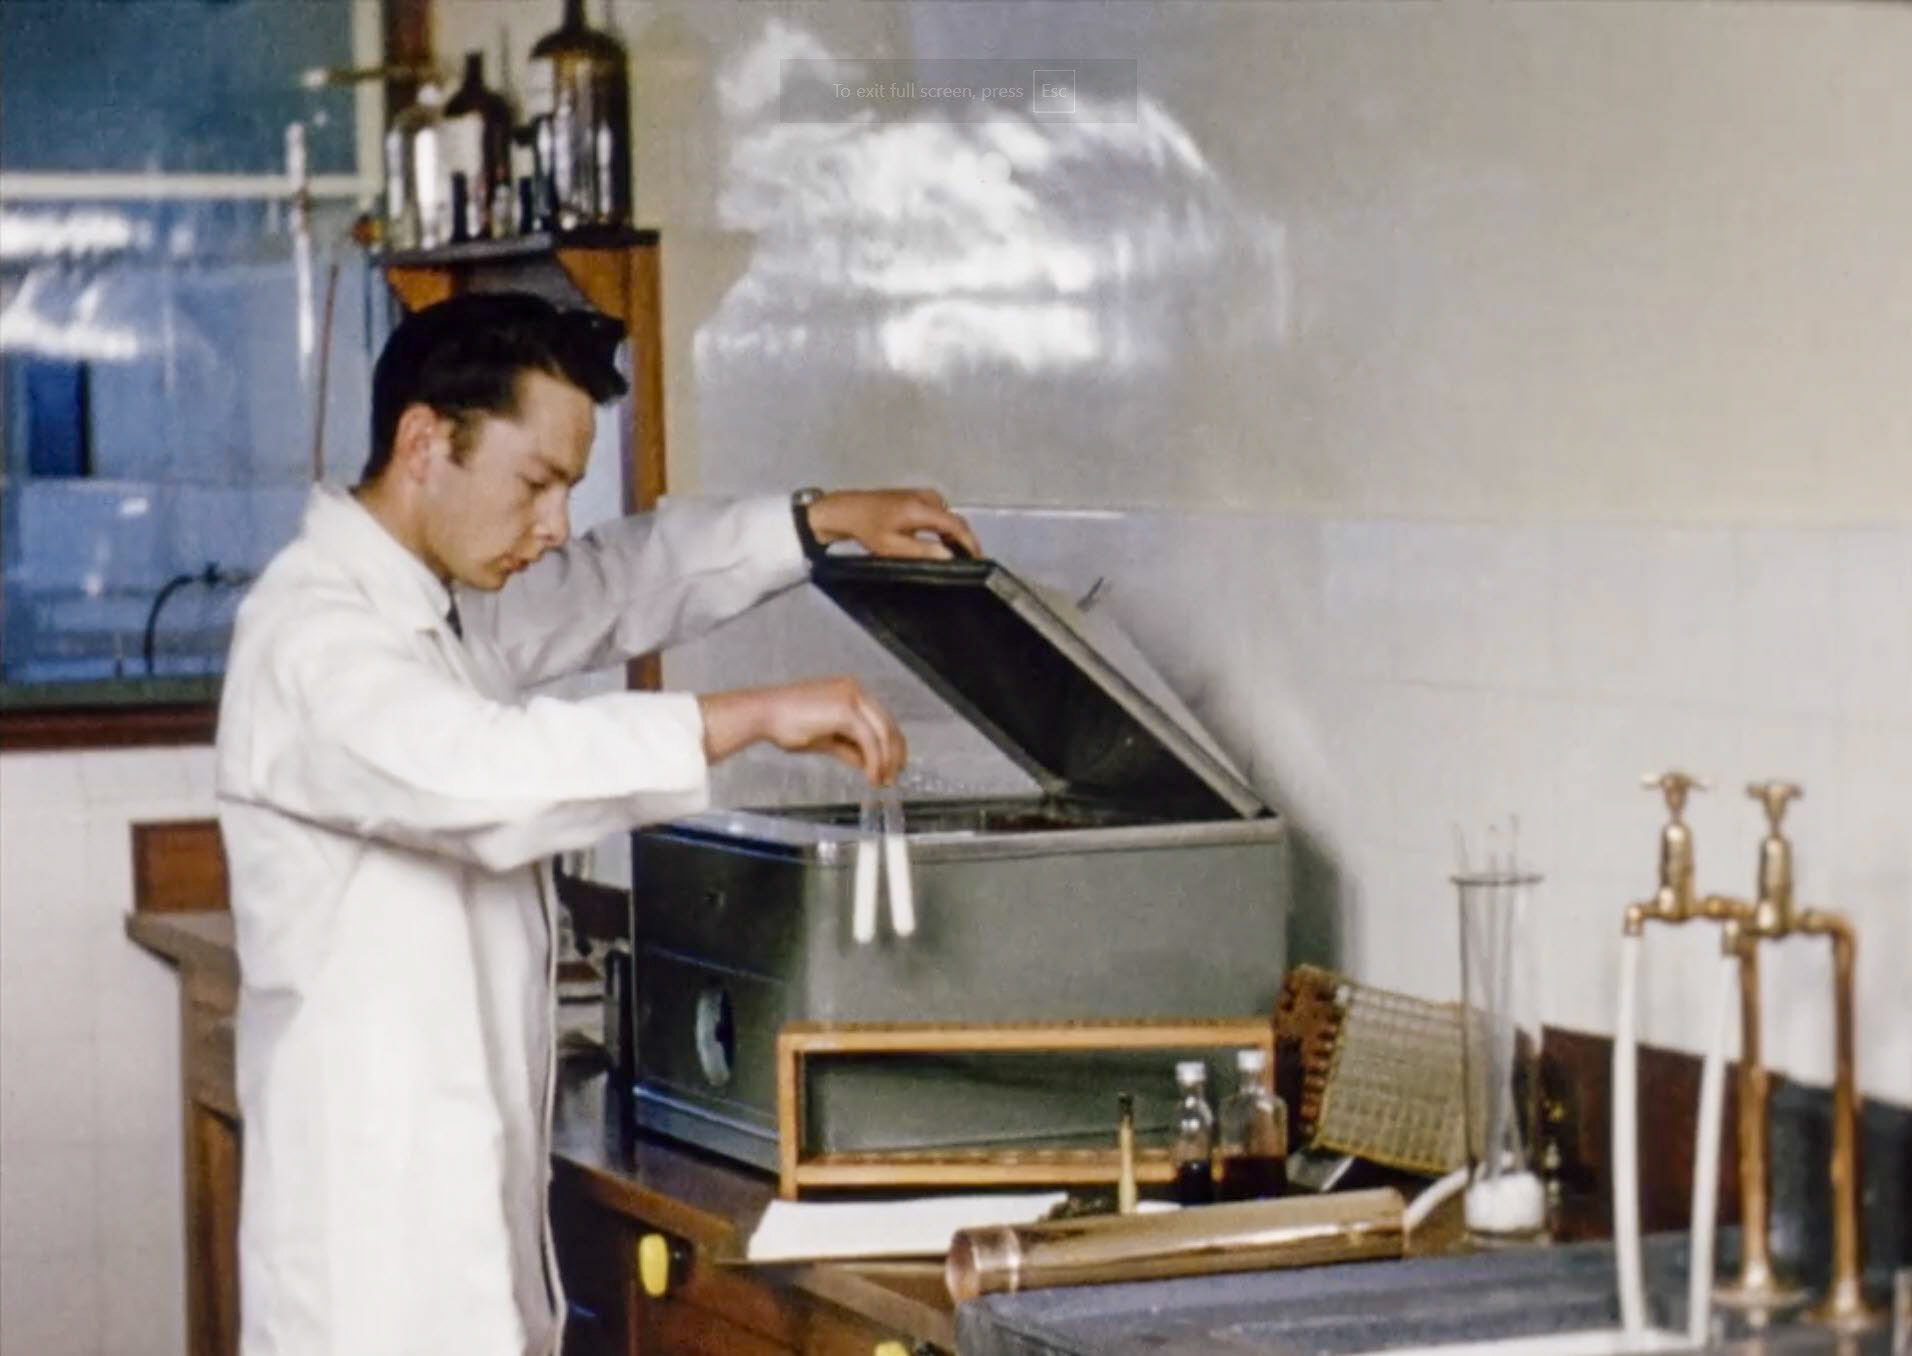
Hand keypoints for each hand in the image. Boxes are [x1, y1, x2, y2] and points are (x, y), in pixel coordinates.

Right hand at [696, 677, 905, 785]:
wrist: (763, 713)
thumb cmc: (786, 723)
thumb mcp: (825, 739)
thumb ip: (849, 748)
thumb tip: (868, 764)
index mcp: (851, 692)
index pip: (882, 719)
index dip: (892, 745)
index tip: (893, 766)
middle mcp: (856, 690)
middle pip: (889, 725)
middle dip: (894, 755)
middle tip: (892, 778)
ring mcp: (852, 698)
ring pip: (883, 733)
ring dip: (886, 762)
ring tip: (881, 781)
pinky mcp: (846, 711)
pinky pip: (870, 740)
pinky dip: (874, 762)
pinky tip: (870, 777)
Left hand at [805, 488, 980, 560]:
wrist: (849, 510)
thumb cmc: (867, 530)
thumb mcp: (893, 547)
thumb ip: (923, 551)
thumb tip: (949, 556)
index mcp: (921, 509)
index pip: (956, 525)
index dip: (970, 542)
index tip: (977, 559)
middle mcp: (926, 497)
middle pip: (955, 520)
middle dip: (964, 541)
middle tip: (969, 562)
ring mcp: (922, 494)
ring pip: (948, 517)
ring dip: (953, 535)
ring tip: (955, 556)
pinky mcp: (918, 495)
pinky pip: (940, 513)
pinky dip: (944, 527)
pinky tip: (941, 543)